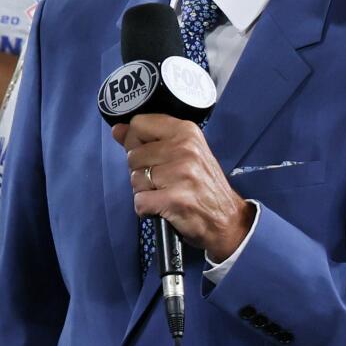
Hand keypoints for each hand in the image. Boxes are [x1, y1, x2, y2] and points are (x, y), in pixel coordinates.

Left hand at [116, 114, 253, 261]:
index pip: (139, 124)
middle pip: (133, 155)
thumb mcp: (184, 153)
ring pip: (134, 179)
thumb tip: (117, 129)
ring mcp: (180, 174)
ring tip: (165, 193)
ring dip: (144, 191)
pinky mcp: (175, 199)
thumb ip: (149, 139)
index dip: (135, 142)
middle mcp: (184, 149)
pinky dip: (146, 208)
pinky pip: (140, 201)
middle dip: (141, 171)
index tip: (148, 154)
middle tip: (163, 181)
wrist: (228, 221)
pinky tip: (162, 207)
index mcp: (186, 131)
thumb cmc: (203, 185)